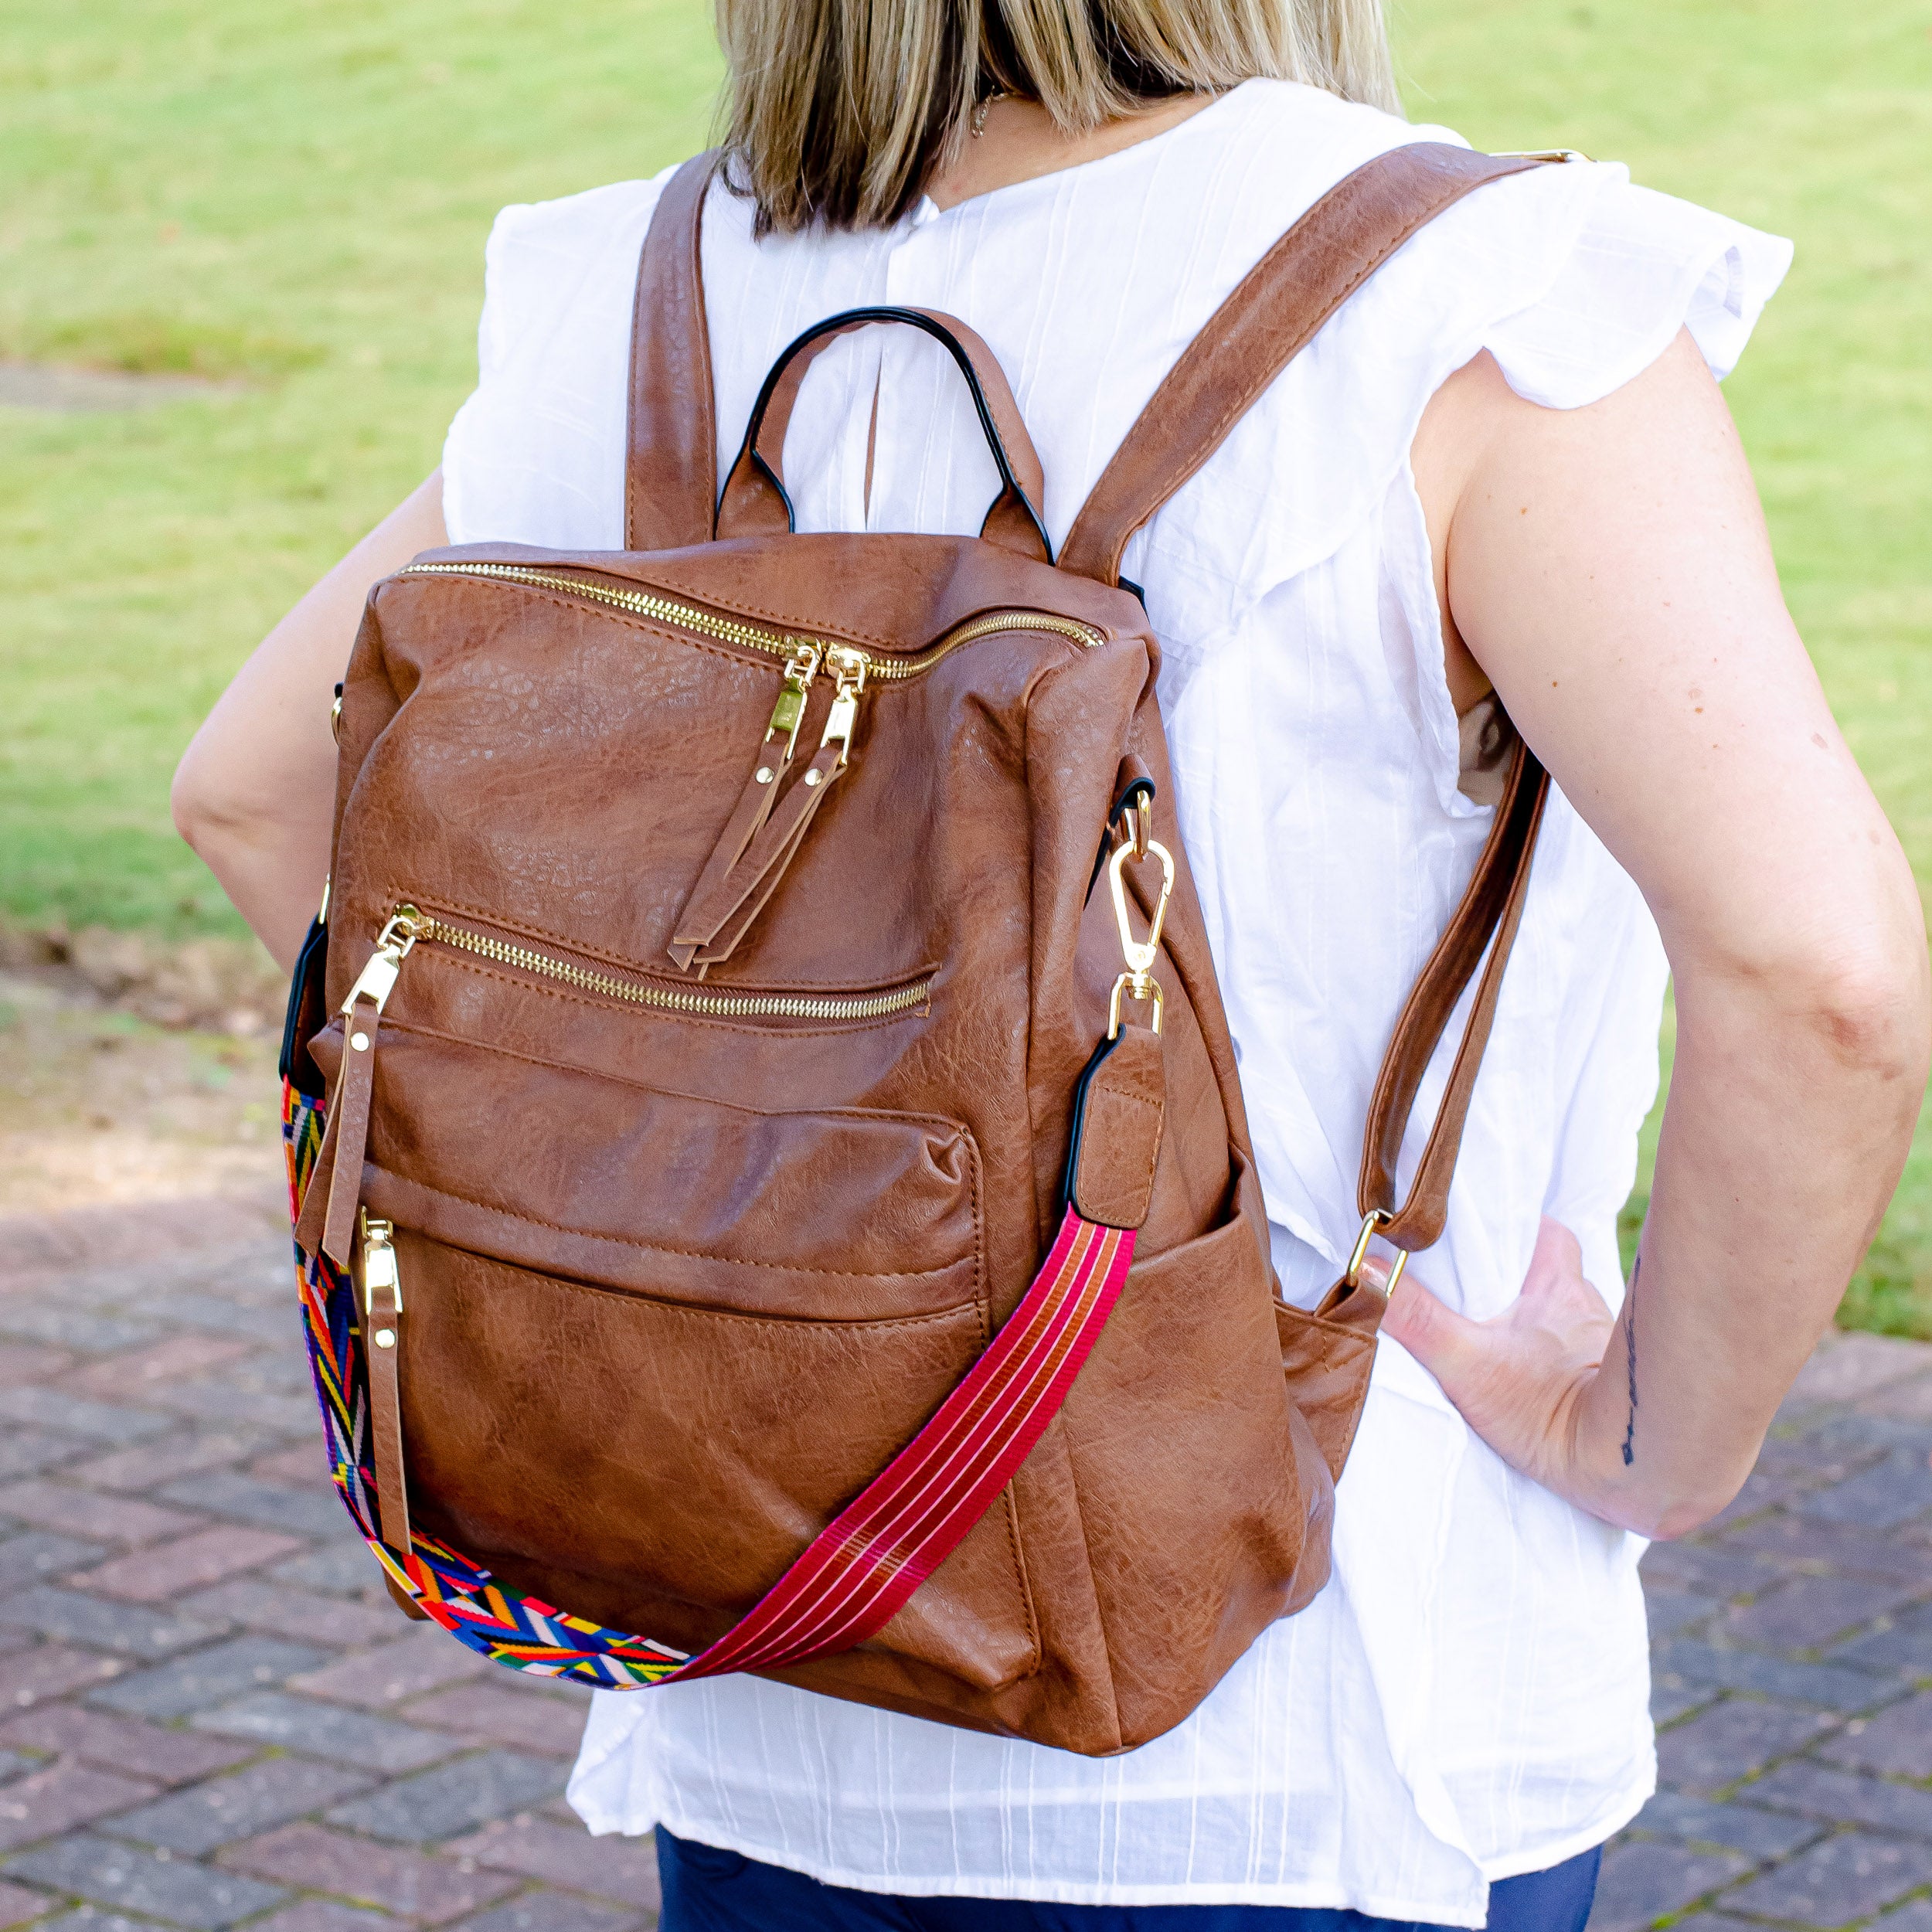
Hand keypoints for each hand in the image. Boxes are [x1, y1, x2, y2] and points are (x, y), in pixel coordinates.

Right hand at [1369, 1218, 1618, 1514]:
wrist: (1623, 1469)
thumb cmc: (1550, 1410)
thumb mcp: (1467, 1363)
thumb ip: (1415, 1316)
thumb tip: (1366, 1268)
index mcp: (1558, 1286)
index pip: (1547, 1232)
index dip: (1521, 1227)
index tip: (1489, 1233)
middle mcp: (1587, 1309)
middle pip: (1555, 1274)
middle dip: (1522, 1280)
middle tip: (1485, 1293)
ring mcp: (1603, 1349)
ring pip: (1569, 1318)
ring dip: (1542, 1323)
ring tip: (1507, 1341)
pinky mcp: (1610, 1388)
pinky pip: (1583, 1358)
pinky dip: (1562, 1362)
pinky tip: (1540, 1382)